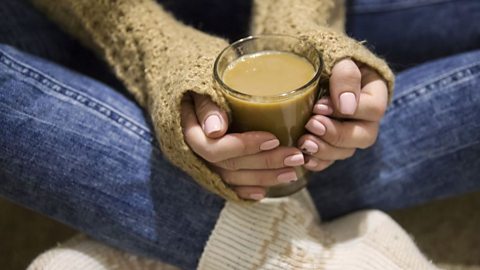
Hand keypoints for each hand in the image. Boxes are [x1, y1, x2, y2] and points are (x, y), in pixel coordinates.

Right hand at [181, 93, 304, 199]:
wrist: (190, 96)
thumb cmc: (200, 87)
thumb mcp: (200, 88)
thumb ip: (207, 106)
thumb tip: (215, 130)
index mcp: (189, 132)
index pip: (214, 148)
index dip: (244, 147)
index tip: (273, 138)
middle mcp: (195, 153)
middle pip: (230, 165)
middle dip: (265, 163)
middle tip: (296, 157)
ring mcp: (204, 164)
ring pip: (233, 178)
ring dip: (264, 178)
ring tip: (292, 173)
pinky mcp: (213, 171)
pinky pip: (230, 187)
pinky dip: (247, 191)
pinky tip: (265, 192)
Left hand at [298, 59, 388, 170]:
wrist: (308, 64)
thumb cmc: (326, 57)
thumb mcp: (339, 57)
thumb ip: (345, 76)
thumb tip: (346, 107)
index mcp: (374, 92)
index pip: (373, 108)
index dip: (351, 112)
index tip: (320, 106)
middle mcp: (366, 117)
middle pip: (363, 136)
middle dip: (336, 135)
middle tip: (311, 125)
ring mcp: (350, 132)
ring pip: (346, 151)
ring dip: (325, 150)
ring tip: (303, 142)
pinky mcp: (333, 143)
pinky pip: (331, 160)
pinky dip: (318, 162)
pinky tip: (304, 159)